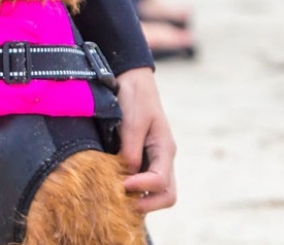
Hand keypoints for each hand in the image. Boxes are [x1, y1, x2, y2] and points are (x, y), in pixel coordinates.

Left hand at [115, 67, 176, 212]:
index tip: (121, 184)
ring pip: (158, 191)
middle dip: (147, 204)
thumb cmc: (135, 96)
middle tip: (122, 203)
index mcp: (165, 148)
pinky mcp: (144, 156)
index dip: (142, 188)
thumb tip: (128, 176)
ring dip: (141, 199)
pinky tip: (116, 186)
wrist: (133, 78)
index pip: (160, 181)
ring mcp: (155, 158)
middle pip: (167, 195)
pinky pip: (145, 181)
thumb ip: (131, 149)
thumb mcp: (133, 121)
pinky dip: (135, 189)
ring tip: (118, 198)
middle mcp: (163, 158)